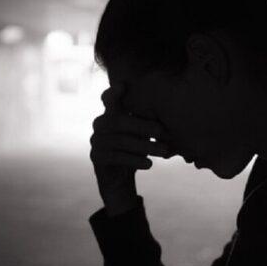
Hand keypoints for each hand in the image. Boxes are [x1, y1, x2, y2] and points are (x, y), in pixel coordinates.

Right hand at [90, 85, 173, 215]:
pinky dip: (135, 160)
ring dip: (144, 145)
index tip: (123, 85)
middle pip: (118, 120)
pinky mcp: (96, 158)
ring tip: (163, 151)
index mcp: (111, 114)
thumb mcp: (144, 133)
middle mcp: (100, 124)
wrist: (121, 180)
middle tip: (163, 131)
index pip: (108, 99)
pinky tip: (150, 164)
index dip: (113, 92)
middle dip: (143, 125)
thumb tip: (171, 111)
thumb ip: (149, 121)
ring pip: (119, 140)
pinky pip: (115, 157)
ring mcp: (95, 141)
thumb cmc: (136, 150)